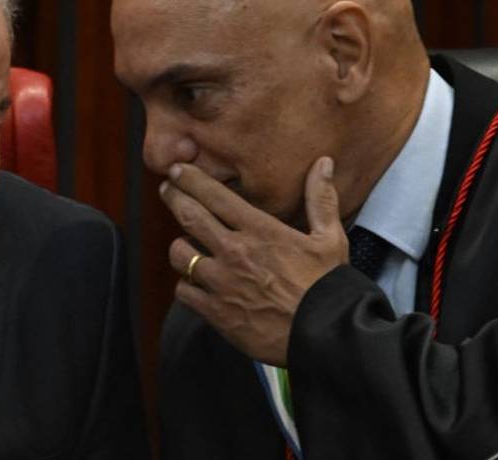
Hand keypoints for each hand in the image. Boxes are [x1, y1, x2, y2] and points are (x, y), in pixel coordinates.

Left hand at [162, 156, 348, 365]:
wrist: (325, 336)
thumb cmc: (328, 286)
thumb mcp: (331, 238)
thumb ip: (321, 199)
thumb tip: (323, 163)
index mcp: (260, 231)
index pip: (215, 195)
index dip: (190, 179)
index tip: (177, 169)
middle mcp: (235, 252)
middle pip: (189, 216)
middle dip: (173, 197)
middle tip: (167, 189)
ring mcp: (222, 282)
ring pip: (180, 254)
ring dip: (181, 246)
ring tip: (185, 244)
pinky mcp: (216, 312)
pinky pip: (184, 291)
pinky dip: (186, 285)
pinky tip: (194, 283)